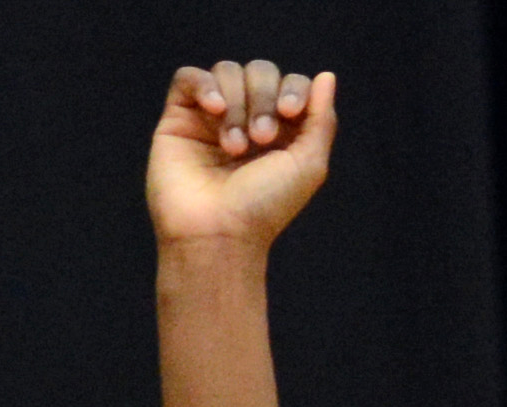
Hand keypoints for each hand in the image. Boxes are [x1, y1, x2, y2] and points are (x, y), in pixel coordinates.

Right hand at [147, 60, 334, 249]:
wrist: (217, 234)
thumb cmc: (262, 209)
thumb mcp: (308, 166)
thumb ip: (322, 120)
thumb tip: (326, 75)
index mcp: (278, 130)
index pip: (289, 83)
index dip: (292, 88)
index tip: (289, 112)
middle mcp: (244, 119)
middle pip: (259, 72)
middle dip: (263, 98)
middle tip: (261, 139)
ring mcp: (210, 118)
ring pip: (227, 71)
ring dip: (236, 104)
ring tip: (235, 147)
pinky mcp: (179, 119)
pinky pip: (189, 77)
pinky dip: (204, 85)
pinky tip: (214, 110)